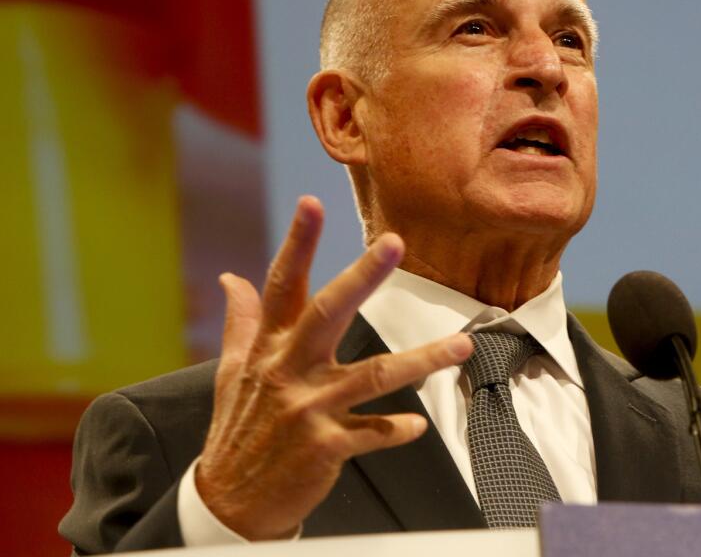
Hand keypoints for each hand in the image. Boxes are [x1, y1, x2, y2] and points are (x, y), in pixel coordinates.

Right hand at [195, 196, 473, 538]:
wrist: (230, 503)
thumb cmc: (238, 428)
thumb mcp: (231, 374)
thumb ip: (240, 324)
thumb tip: (232, 278)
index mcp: (268, 349)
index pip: (283, 286)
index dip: (297, 244)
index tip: (311, 203)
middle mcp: (289, 372)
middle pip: (329, 313)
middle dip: (363, 276)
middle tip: (395, 243)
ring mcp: (309, 410)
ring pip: (374, 375)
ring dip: (422, 361)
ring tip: (462, 346)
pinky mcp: (326, 447)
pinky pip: (373, 433)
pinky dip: (397, 429)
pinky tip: (417, 425)